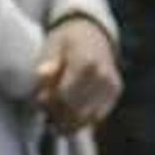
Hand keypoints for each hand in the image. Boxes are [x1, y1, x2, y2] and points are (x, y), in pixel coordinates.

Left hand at [35, 17, 121, 132]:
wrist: (92, 33)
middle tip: (45, 109)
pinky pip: (96, 118)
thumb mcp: (53, 44)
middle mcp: (103, 77)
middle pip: (75, 111)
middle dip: (57, 114)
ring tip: (54, 112)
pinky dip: (80, 120)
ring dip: (67, 122)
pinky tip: (68, 113)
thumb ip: (47, 62)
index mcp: (86, 62)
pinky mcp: (115, 94)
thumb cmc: (66, 40)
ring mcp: (111, 86)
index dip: (49, 102)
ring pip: (86, 119)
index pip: (64, 96)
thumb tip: (42, 76)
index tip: (39, 99)